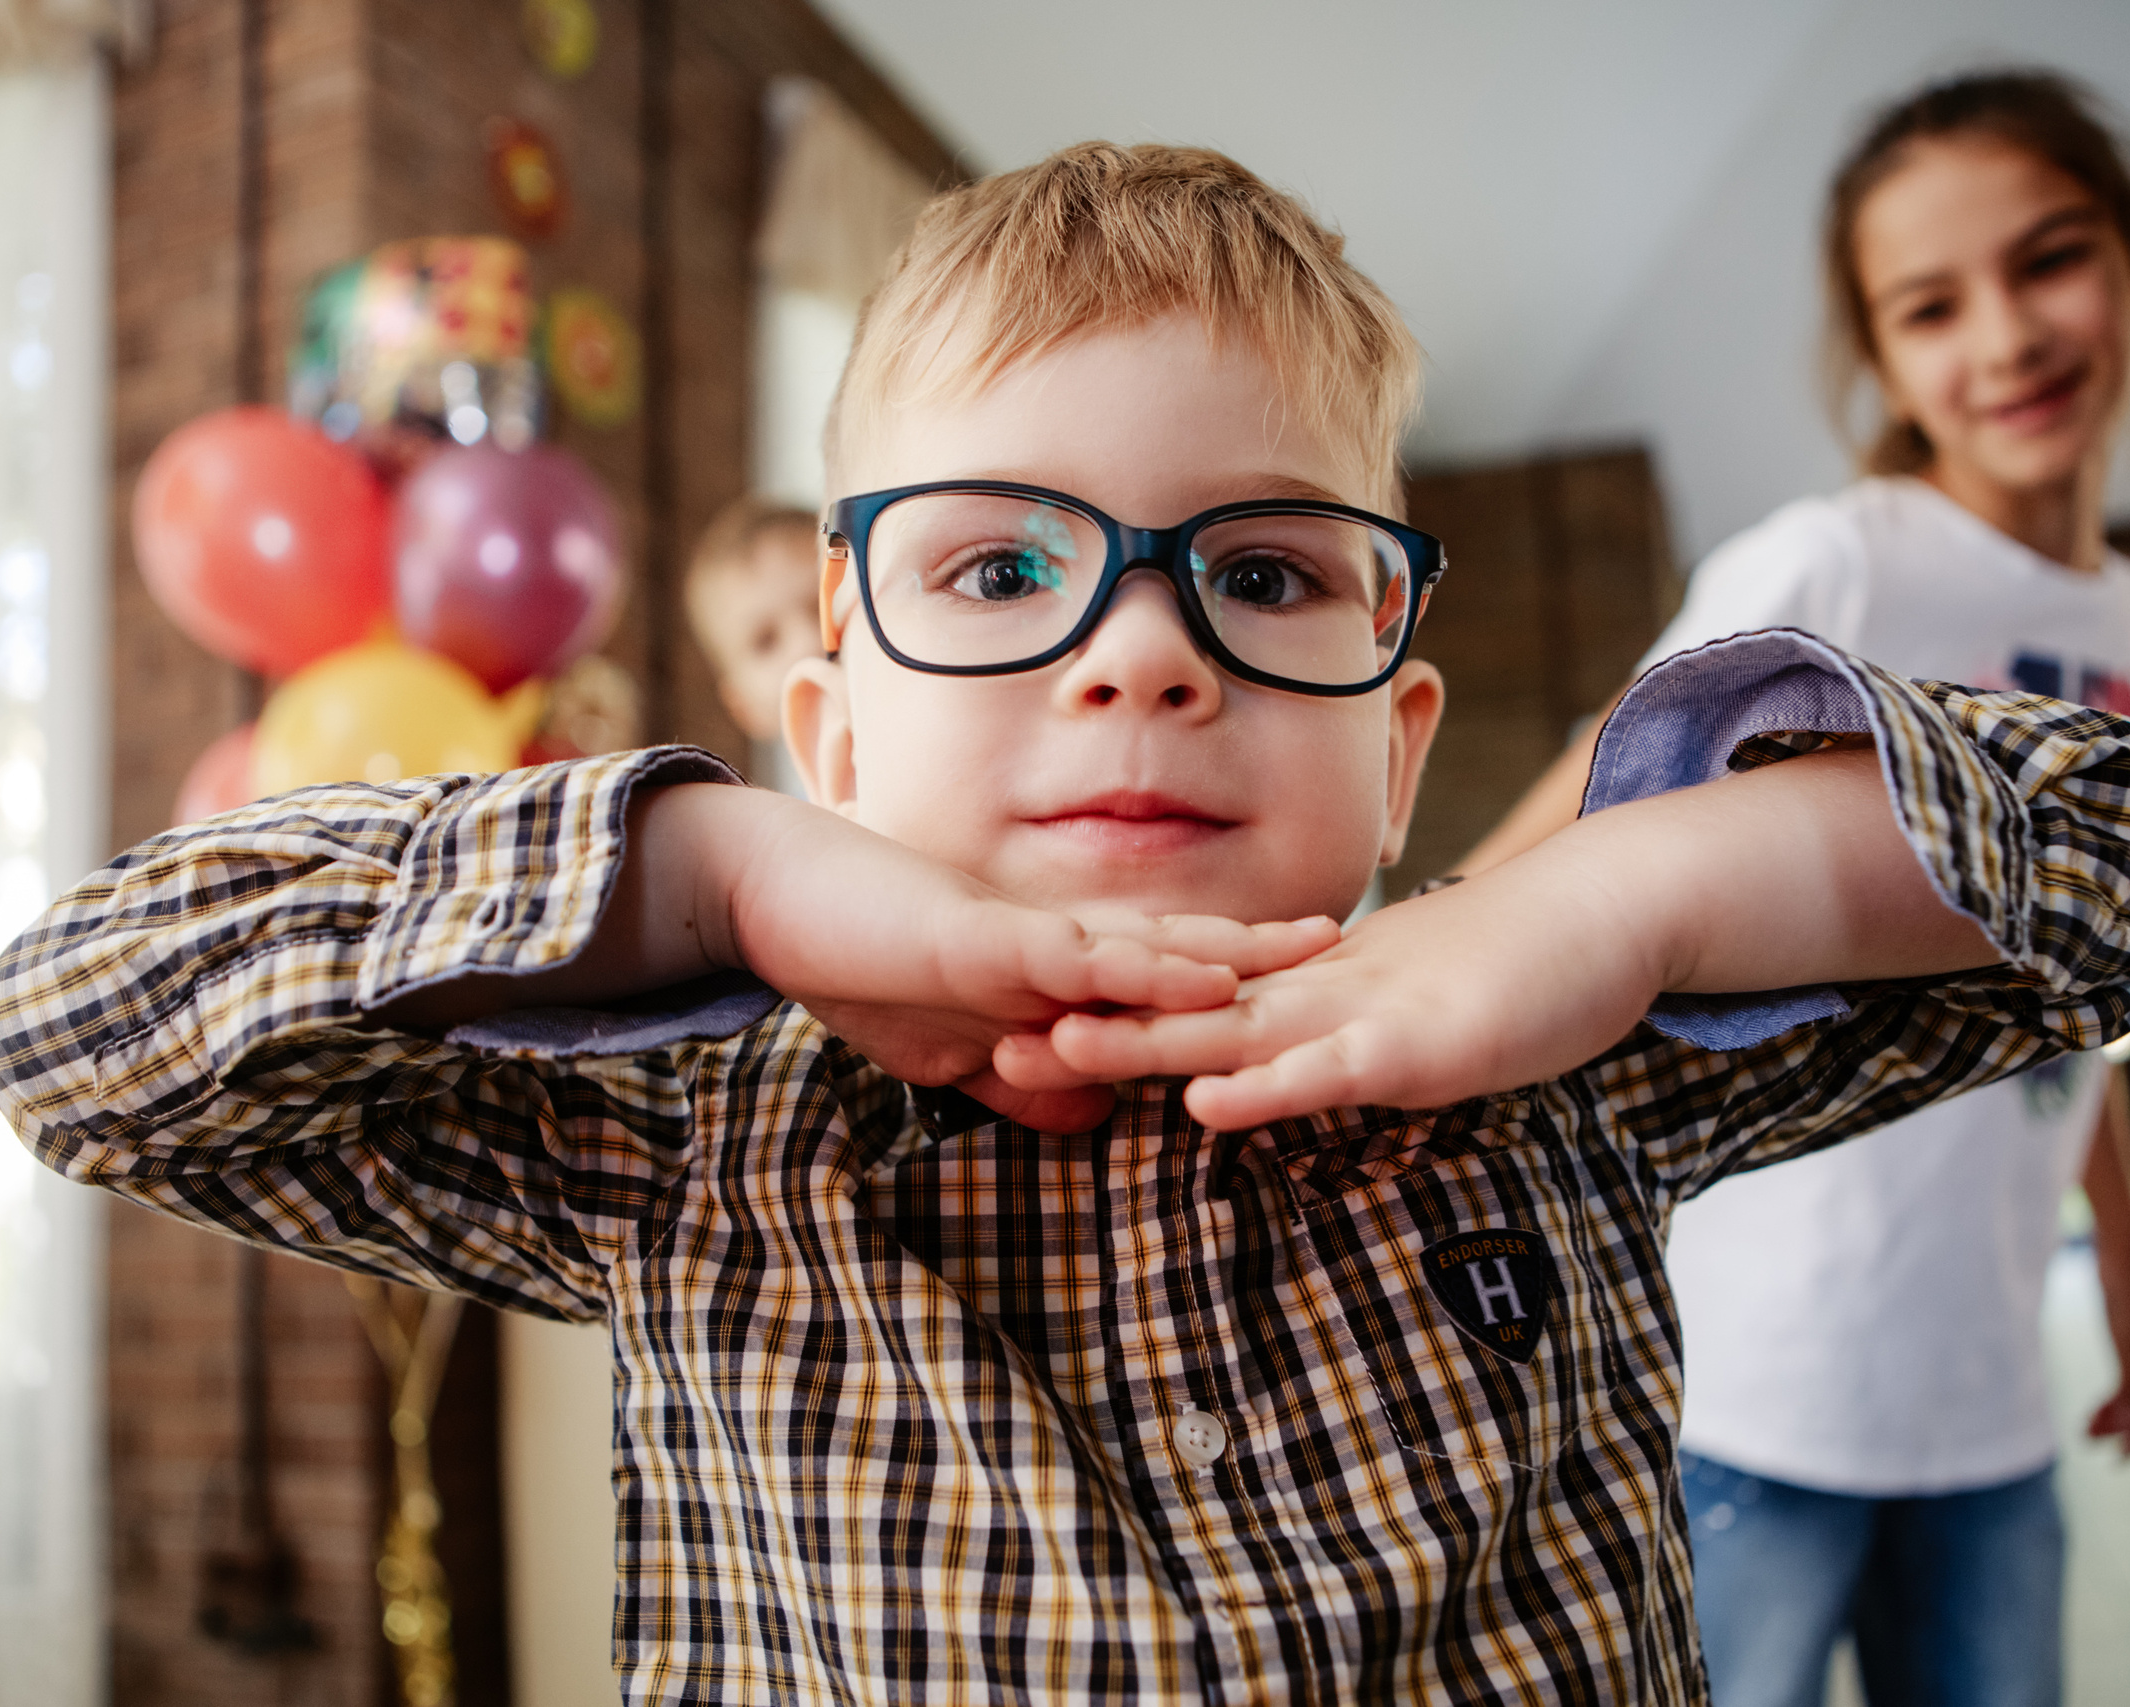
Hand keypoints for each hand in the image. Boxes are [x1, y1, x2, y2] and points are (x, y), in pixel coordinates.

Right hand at [712, 792, 1338, 1130]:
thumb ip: (1018, 1076)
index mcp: (1051, 966)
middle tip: (1364, 954)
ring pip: (1151, 950)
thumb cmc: (849, 956)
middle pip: (1183, 949)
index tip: (1314, 988)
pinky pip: (1083, 959)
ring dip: (1235, 955)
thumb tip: (1088, 1116)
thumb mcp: (944, 1044)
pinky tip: (1204, 973)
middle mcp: (1055, 945)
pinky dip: (1146, 970)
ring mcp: (1025, 941)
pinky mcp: (985, 944)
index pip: (1162, 975)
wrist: (765, 891)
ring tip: (1321, 952)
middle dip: (1270, 957)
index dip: (1238, 979)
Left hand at [1001, 843, 1666, 1130]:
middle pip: (1184, 1007)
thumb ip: (1341, 1031)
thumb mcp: (1406, 1007)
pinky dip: (1266, 1087)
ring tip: (1056, 1048)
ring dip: (1144, 1040)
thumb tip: (1280, 1060)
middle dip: (1088, 1025)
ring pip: (1234, 1028)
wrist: (1609, 917)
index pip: (1191, 999)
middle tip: (987, 1043)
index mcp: (1310, 987)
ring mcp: (1362, 1010)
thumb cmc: (1513, 969)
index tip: (1019, 1026)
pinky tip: (1206, 1103)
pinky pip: (1328, 1067)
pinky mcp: (1415, 1041)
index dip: (1107, 1012)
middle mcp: (1318, 990)